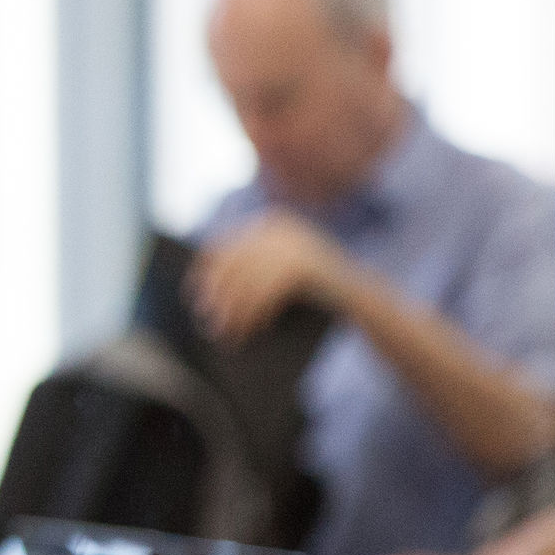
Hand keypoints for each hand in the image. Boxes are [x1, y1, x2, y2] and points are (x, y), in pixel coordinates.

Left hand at [190, 212, 354, 343]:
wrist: (363, 296)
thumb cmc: (313, 289)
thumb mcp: (281, 271)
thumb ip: (252, 268)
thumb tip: (206, 285)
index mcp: (271, 223)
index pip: (227, 245)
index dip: (206, 271)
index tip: (191, 293)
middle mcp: (281, 227)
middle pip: (234, 263)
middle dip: (218, 295)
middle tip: (205, 319)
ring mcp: (295, 243)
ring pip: (249, 281)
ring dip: (234, 310)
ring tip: (224, 332)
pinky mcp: (307, 265)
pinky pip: (269, 292)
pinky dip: (257, 313)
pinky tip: (251, 329)